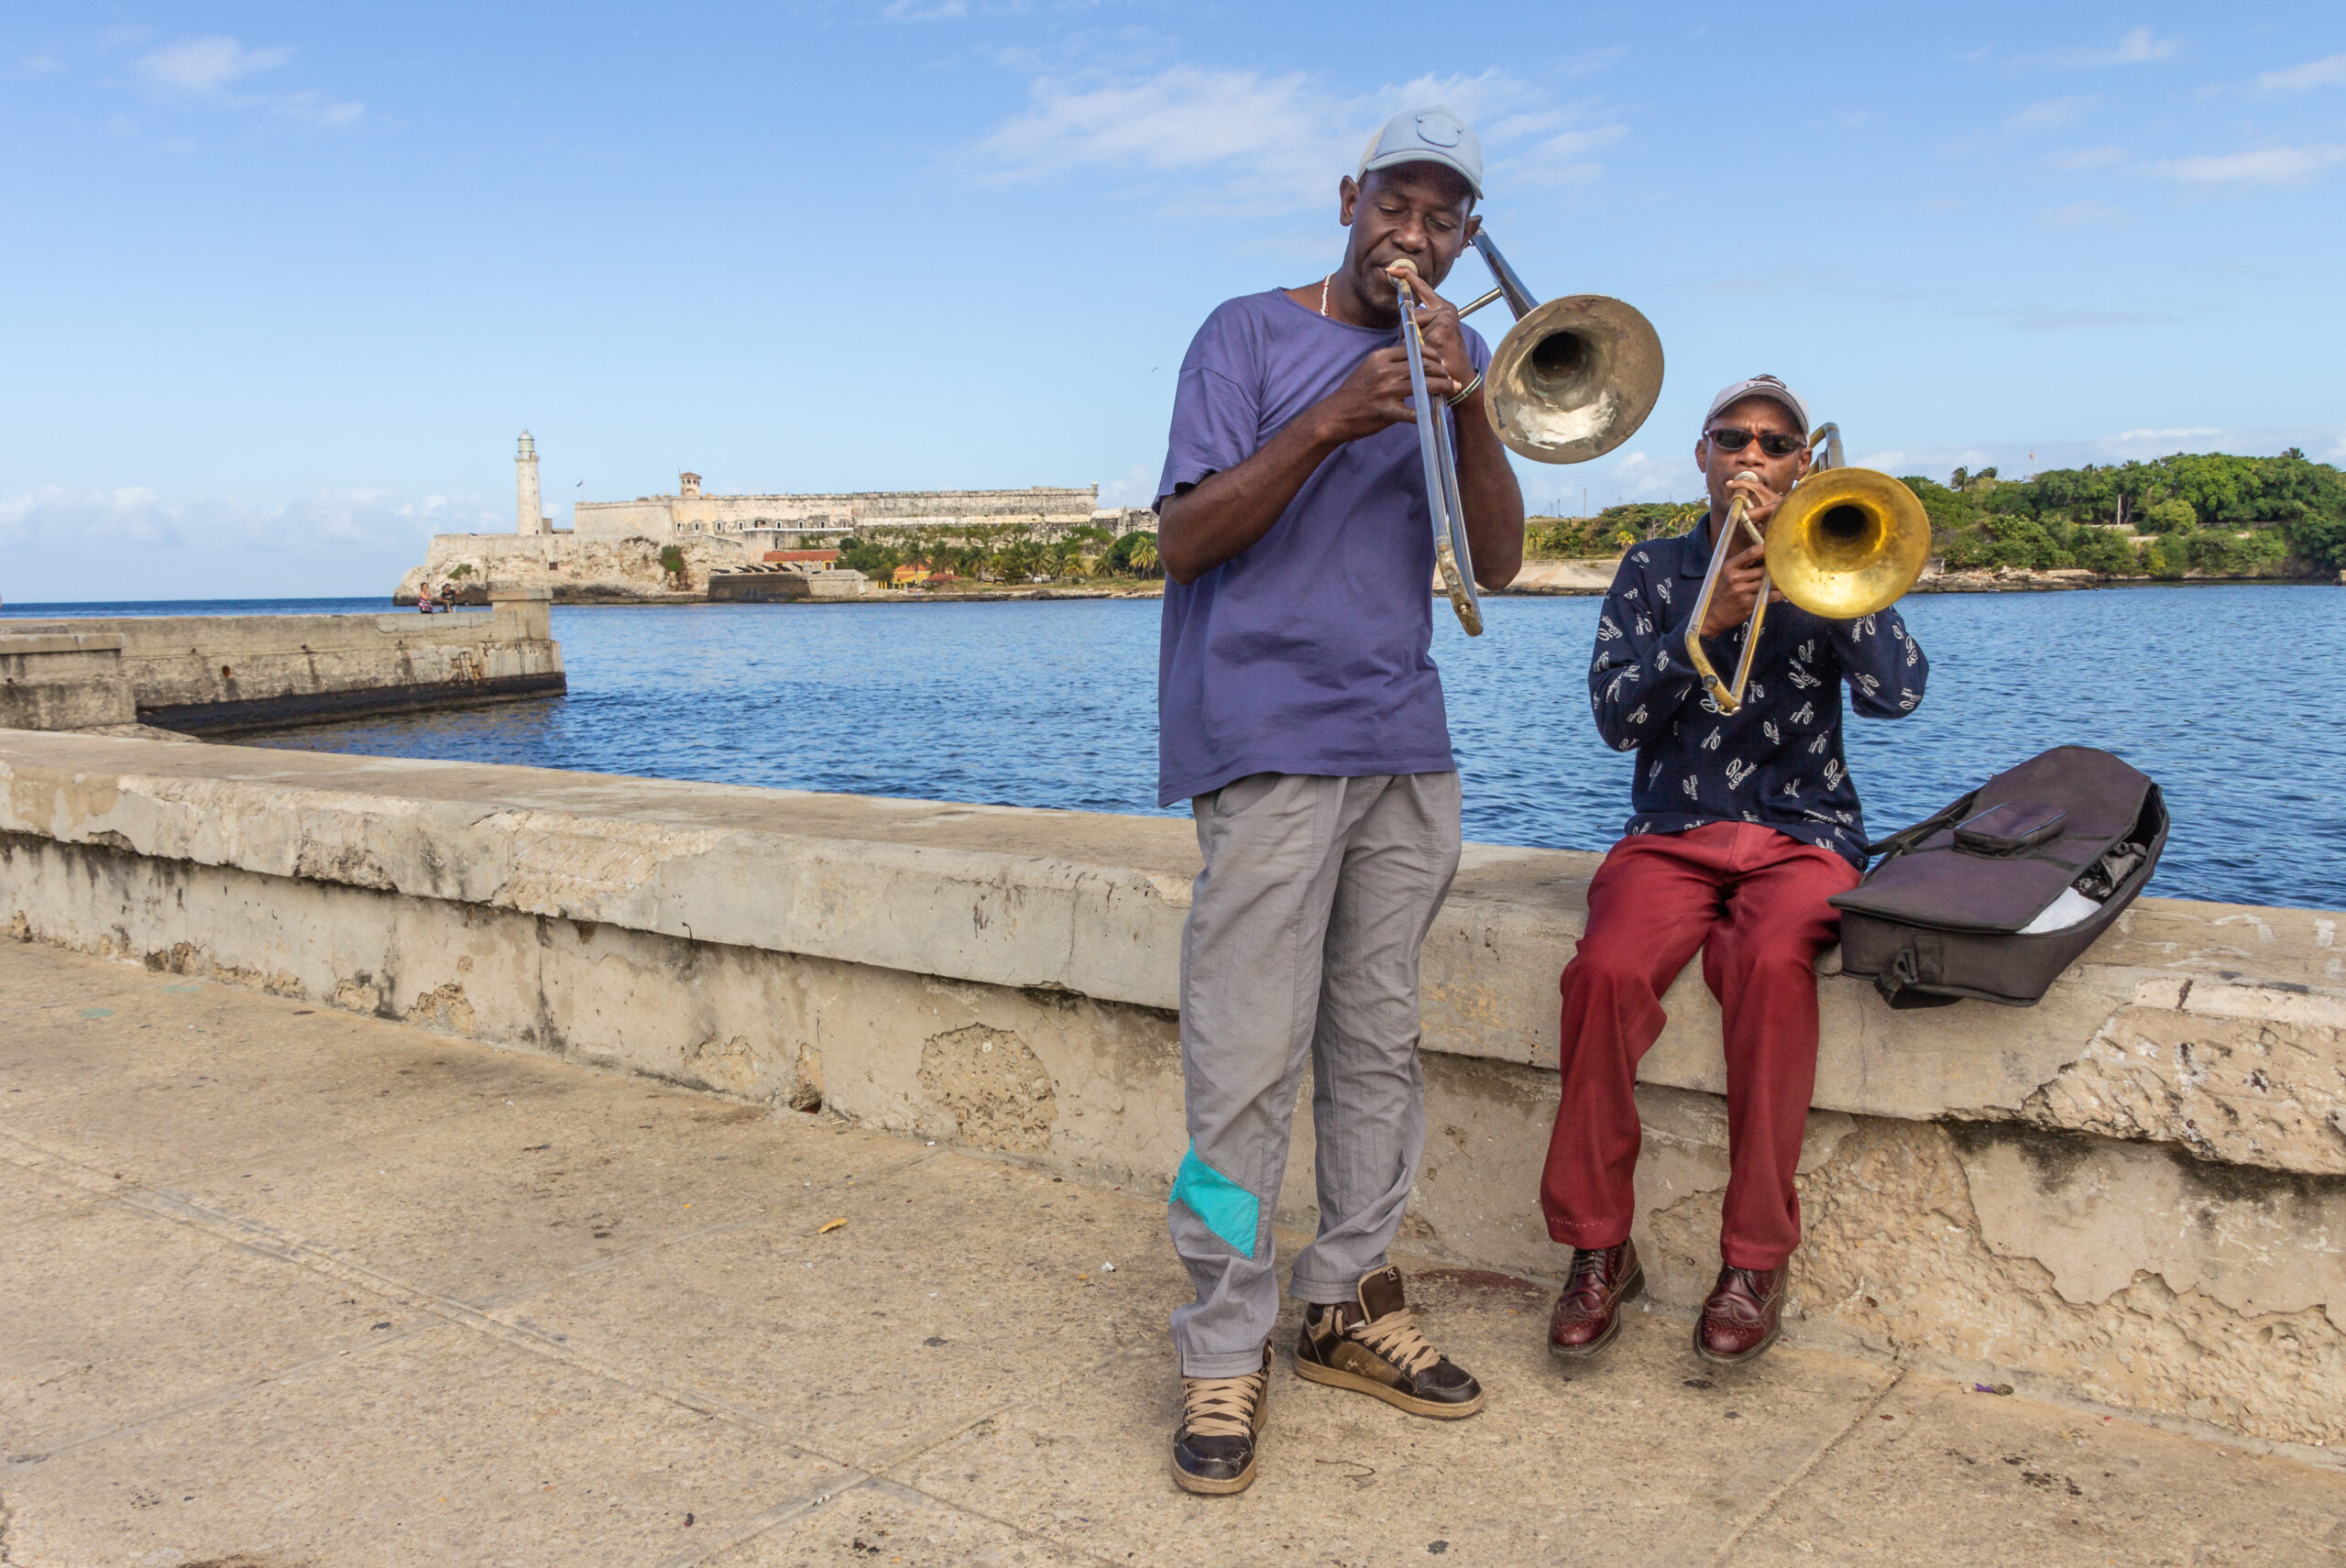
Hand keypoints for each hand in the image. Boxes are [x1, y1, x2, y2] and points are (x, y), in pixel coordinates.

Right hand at [1312, 343, 1456, 443]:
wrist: (1334, 414)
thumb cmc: (1354, 392)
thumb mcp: (1369, 368)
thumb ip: (1390, 362)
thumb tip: (1414, 359)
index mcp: (1380, 357)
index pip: (1414, 350)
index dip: (1433, 355)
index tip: (1441, 361)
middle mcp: (1384, 371)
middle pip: (1423, 366)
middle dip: (1442, 371)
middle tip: (1450, 378)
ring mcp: (1385, 391)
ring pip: (1423, 385)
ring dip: (1442, 387)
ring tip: (1451, 389)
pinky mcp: (1386, 411)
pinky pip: (1413, 413)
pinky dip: (1426, 414)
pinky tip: (1435, 414)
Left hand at [1389, 261, 1475, 391]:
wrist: (1459, 377)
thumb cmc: (1443, 357)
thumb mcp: (1431, 335)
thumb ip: (1419, 323)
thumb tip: (1402, 317)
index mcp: (1443, 308)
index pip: (1422, 287)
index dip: (1407, 275)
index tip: (1392, 268)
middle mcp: (1445, 310)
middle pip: (1410, 313)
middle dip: (1408, 331)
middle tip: (1423, 346)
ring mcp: (1444, 318)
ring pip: (1411, 324)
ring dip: (1411, 341)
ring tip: (1427, 351)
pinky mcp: (1441, 329)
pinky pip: (1415, 336)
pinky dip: (1417, 348)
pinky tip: (1432, 355)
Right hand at [1698, 474, 1787, 638]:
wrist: (1709, 616)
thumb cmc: (1719, 594)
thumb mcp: (1723, 575)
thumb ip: (1740, 566)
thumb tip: (1762, 556)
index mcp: (1728, 567)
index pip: (1750, 552)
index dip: (1766, 549)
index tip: (1777, 548)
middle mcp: (1734, 577)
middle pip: (1763, 568)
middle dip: (1776, 568)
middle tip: (1789, 564)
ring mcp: (1740, 591)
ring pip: (1767, 582)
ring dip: (1780, 582)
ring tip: (1789, 578)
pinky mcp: (1746, 604)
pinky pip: (1768, 596)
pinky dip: (1779, 595)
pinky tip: (1785, 593)